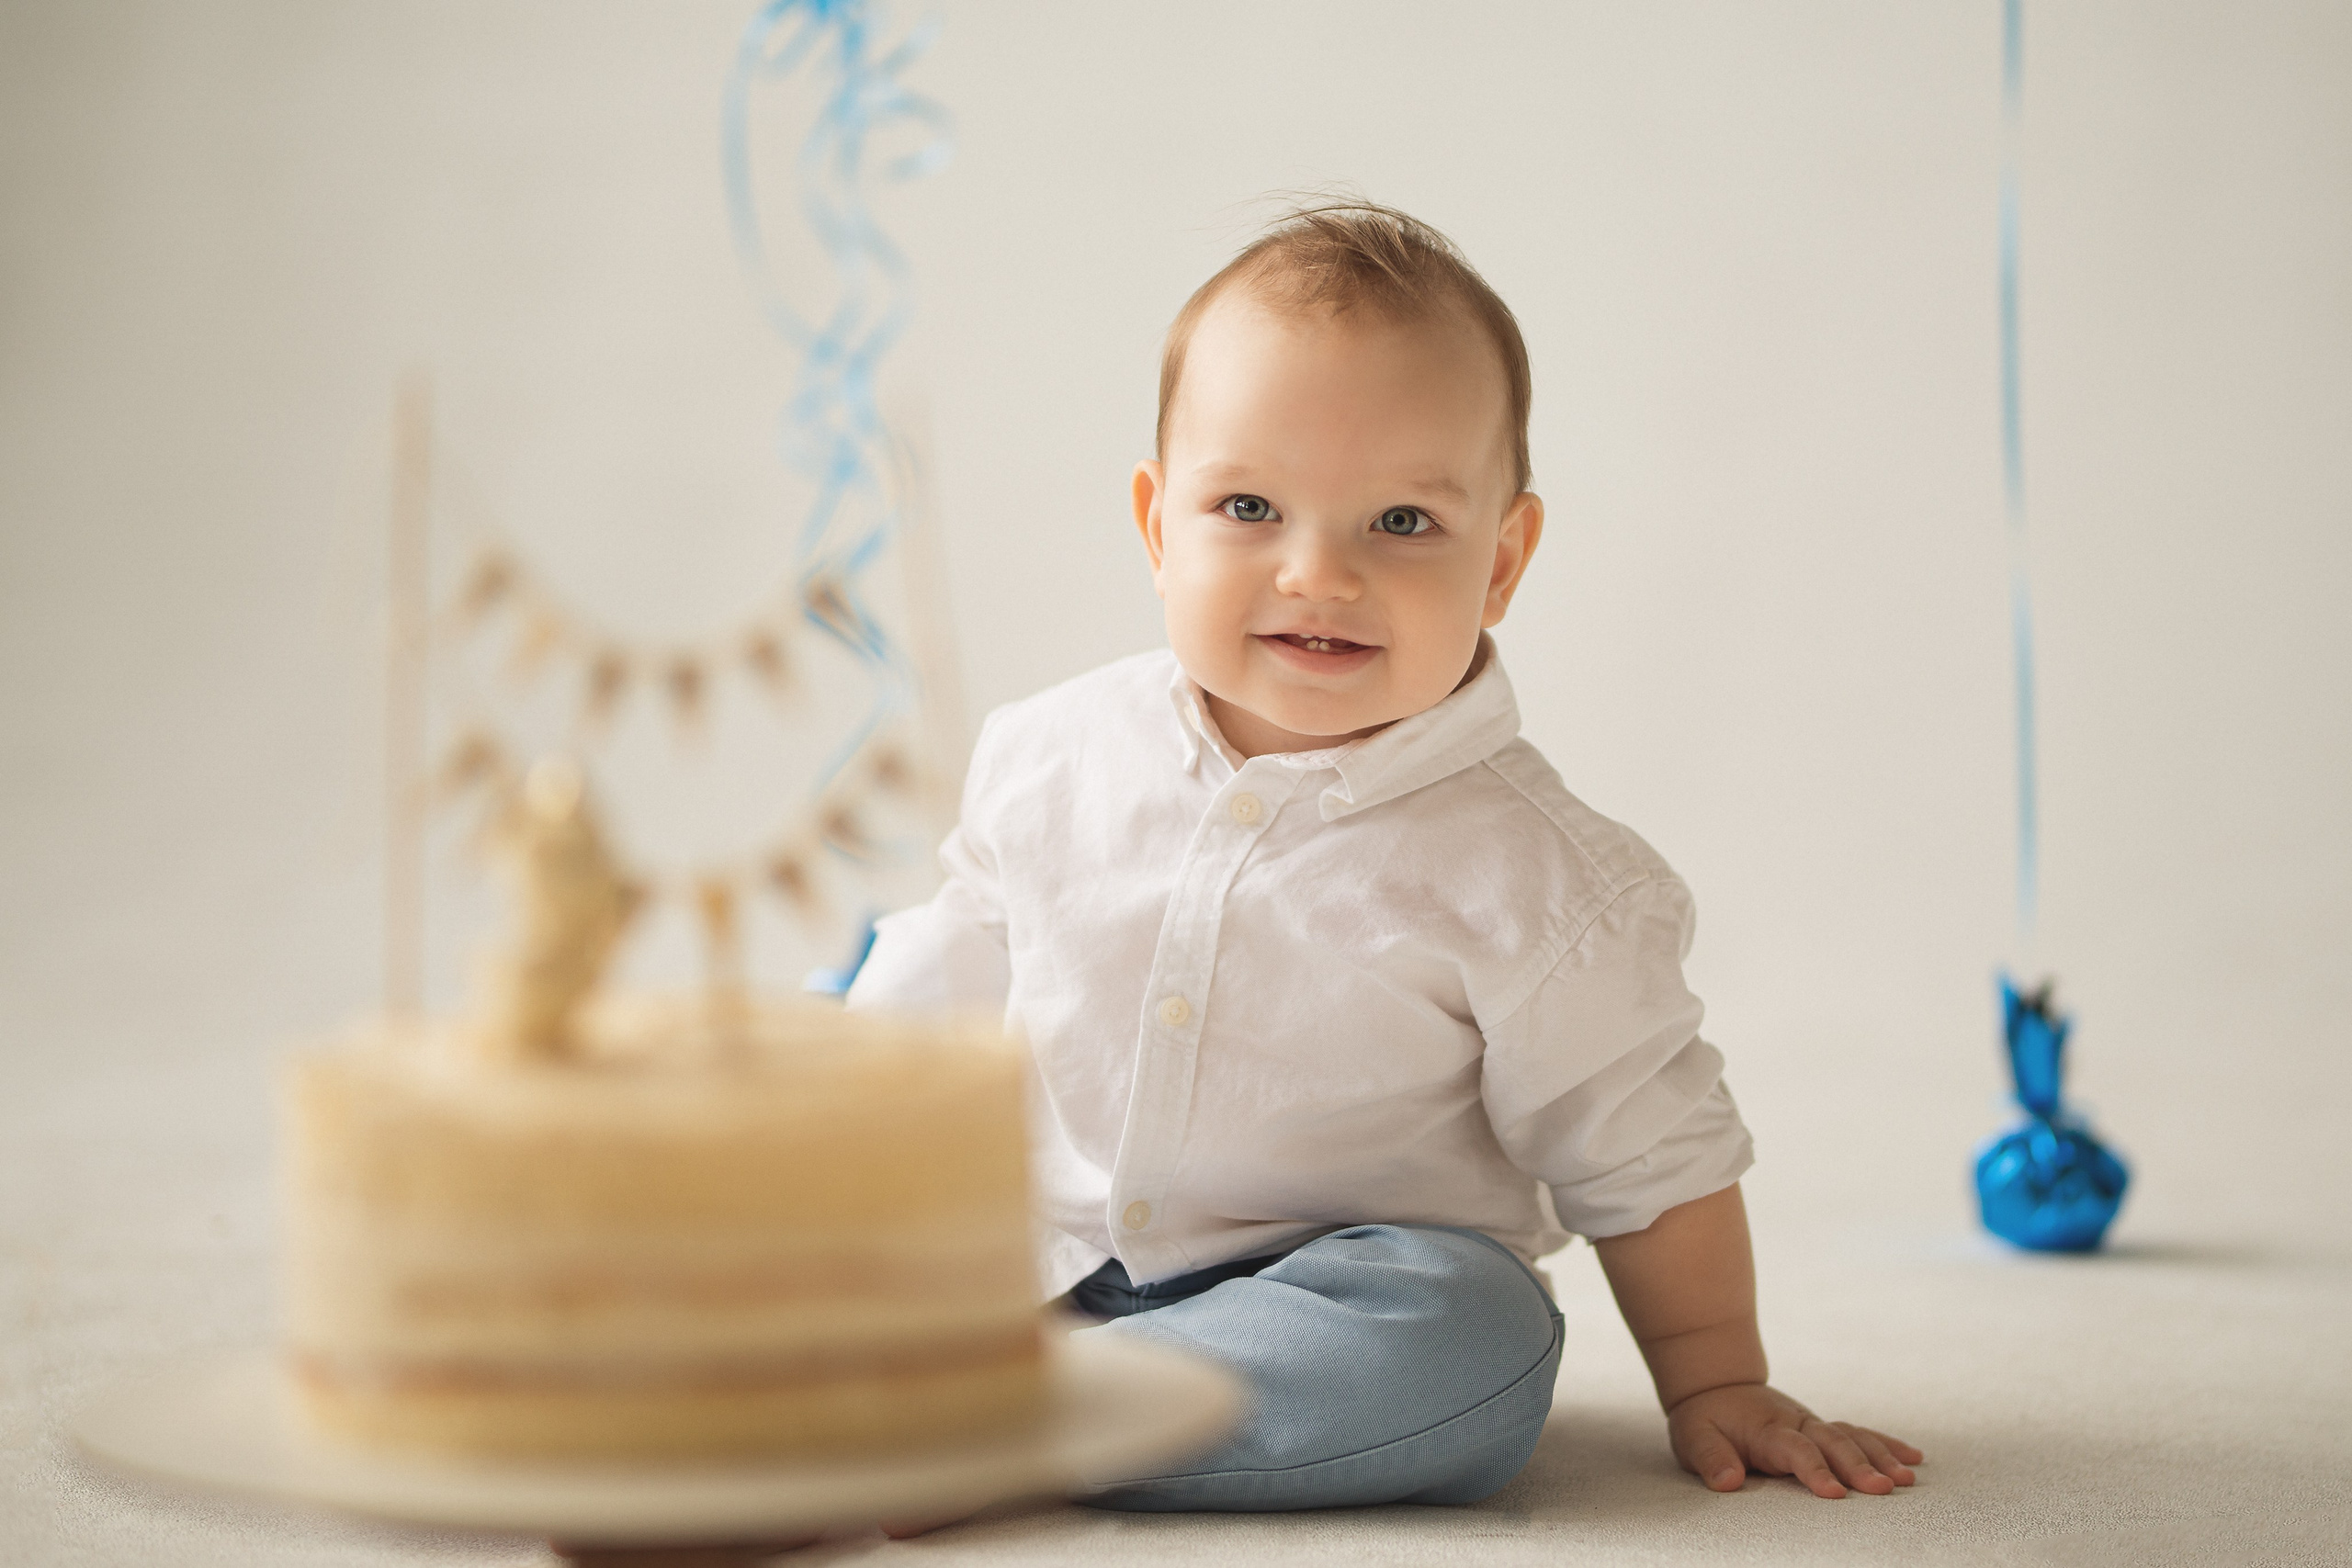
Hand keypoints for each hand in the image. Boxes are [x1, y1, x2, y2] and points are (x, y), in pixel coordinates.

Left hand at [1667, 1382, 1921, 1498]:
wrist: (1716, 1386)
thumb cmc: (1705, 1419)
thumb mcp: (1694, 1437)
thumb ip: (1710, 1458)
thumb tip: (1727, 1480)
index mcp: (1767, 1430)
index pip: (1796, 1450)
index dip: (1815, 1470)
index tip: (1835, 1494)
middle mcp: (1797, 1424)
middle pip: (1833, 1443)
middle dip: (1859, 1466)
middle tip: (1883, 1489)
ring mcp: (1813, 1424)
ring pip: (1852, 1437)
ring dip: (1881, 1456)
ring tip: (1906, 1478)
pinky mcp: (1822, 1428)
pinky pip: (1858, 1433)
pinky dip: (1886, 1444)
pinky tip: (1914, 1458)